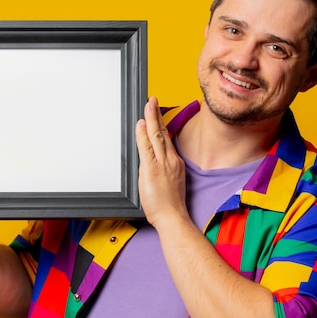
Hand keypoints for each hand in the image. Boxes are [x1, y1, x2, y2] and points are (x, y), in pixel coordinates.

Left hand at [135, 97, 188, 227]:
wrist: (173, 217)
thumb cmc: (171, 205)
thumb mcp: (172, 182)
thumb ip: (164, 168)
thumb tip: (153, 161)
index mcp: (175, 163)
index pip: (167, 139)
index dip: (161, 124)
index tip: (157, 113)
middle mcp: (170, 160)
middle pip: (163, 132)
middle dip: (157, 115)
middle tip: (152, 100)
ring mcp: (162, 164)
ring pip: (156, 136)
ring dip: (151, 118)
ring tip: (148, 104)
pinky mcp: (152, 169)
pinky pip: (146, 147)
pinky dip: (143, 134)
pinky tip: (141, 124)